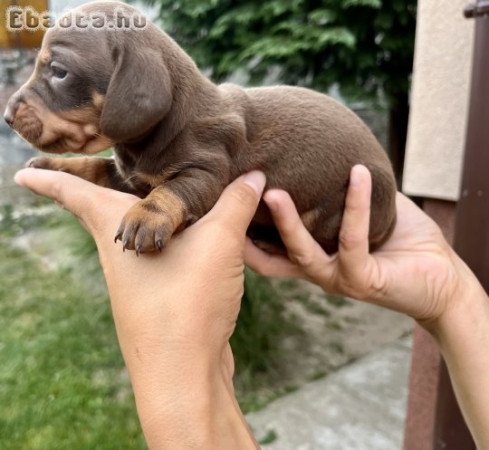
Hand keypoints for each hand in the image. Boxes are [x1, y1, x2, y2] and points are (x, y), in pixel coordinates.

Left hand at [14, 167, 261, 448]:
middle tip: (105, 166)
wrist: (185, 372)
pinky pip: (161, 254)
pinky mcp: (160, 294)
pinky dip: (172, 238)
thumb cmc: (187, 302)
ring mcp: (138, 277)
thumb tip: (254, 175)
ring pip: (138, 232)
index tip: (21, 173)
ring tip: (158, 192)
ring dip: (143, 213)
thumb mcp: (218, 241)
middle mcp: (120, 252)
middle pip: (104, 210)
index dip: (48, 179)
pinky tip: (193, 233)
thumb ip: (236, 202)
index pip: (74, 193)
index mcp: (117, 228)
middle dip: (99, 188)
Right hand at [245, 165, 480, 325]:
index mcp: (314, 258)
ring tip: (275, 192)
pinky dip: (355, 204)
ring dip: (287, 222)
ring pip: (301, 253)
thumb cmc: (403, 243)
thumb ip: (344, 193)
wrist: (443, 277)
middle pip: (271, 258)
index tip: (228, 200)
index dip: (245, 234)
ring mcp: (337, 279)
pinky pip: (352, 239)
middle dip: (248, 233)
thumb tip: (334, 154)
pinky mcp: (362, 280)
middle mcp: (318, 272)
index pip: (269, 251)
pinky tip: (359, 174)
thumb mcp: (366, 213)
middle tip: (235, 196)